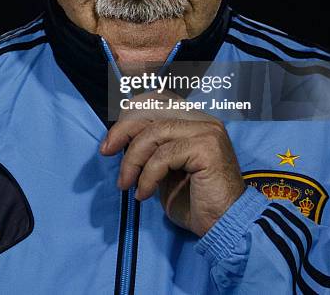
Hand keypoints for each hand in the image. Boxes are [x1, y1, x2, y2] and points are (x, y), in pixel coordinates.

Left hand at [100, 91, 244, 236]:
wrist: (224, 226)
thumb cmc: (194, 202)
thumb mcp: (166, 168)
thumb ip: (151, 148)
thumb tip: (120, 138)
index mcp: (195, 120)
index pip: (157, 102)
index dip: (130, 115)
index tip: (111, 140)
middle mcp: (203, 120)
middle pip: (151, 112)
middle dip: (122, 131)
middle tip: (105, 152)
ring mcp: (206, 131)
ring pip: (154, 134)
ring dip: (132, 160)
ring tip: (126, 184)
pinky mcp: (206, 147)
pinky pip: (163, 155)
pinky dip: (147, 176)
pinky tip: (144, 193)